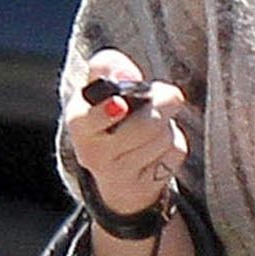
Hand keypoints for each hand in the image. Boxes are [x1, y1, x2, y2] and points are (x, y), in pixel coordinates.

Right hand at [64, 48, 188, 215]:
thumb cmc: (111, 116)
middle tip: (166, 96)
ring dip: (168, 125)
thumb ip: (109, 68)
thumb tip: (128, 76)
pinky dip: (175, 144)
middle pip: (146, 123)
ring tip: (154, 126)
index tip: (120, 104)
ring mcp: (118, 175)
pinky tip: (159, 148)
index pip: (88, 119)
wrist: (116, 170)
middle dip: (164, 104)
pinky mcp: (144, 187)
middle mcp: (92, 153)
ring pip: (163, 137)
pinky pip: (175, 153)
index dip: (105, 112)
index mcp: (79, 122)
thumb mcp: (101, 87)